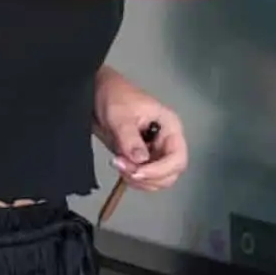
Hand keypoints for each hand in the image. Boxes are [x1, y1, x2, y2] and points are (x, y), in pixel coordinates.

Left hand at [93, 68, 187, 191]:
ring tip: (118, 163)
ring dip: (138, 180)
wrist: (98, 93)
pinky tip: (120, 165)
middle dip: (147, 176)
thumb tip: (141, 160)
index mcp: (170, 127)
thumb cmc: (114, 95)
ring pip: (157, 181)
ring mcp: (155, 152)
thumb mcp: (121, 115)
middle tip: (123, 166)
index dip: (160, 170)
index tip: (138, 171)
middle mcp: (166, 142)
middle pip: (170, 174)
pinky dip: (132, 179)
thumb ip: (130, 138)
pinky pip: (144, 179)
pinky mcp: (142, 159)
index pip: (177, 158)